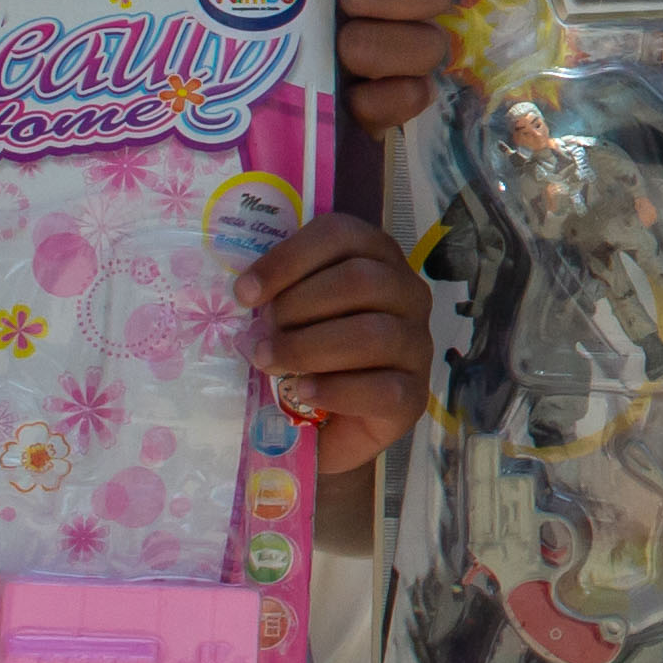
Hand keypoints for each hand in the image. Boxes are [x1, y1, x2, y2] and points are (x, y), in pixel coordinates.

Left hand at [244, 212, 433, 480]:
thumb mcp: (292, 315)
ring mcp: (417, 345)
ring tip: (270, 362)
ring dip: (309, 348)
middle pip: (360, 280)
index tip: (245, 292)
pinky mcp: (414, 395)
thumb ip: (277, 295)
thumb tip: (245, 292)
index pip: (341, 236)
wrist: (329, 426)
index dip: (288, 259)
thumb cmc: (308, 355)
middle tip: (261, 334)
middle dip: (298, 306)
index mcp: (377, 259)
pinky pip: (381, 388)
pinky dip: (335, 389)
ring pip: (373, 333)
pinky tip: (303, 391)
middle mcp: (408, 294)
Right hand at [333, 0, 460, 139]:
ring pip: (360, 46)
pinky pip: (364, 105)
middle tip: (442, 5)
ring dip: (413, 49)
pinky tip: (420, 90)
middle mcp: (337, 3)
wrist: (413, 100)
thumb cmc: (436, 27)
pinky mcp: (343, 110)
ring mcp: (332, 56)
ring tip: (434, 54)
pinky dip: (401, 96)